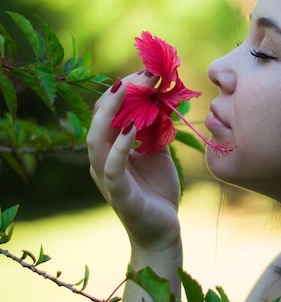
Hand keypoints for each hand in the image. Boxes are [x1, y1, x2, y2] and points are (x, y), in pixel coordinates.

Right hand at [87, 72, 180, 250]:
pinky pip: (111, 168)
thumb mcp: (158, 153)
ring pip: (95, 140)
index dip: (125, 89)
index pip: (109, 111)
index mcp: (110, 148)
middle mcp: (102, 159)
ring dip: (111, 112)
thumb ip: (154, 129)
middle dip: (120, 92)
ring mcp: (107, 177)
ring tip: (128, 88)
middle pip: (99, 118)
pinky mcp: (118, 194)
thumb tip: (160, 98)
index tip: (148, 70)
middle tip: (144, 73)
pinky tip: (133, 128)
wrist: (163, 231)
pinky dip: (119, 146)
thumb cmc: (157, 191)